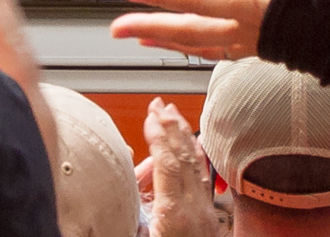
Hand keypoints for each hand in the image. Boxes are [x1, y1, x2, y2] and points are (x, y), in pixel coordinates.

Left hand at [113, 0, 291, 59]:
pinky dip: (196, 48)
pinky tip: (187, 46)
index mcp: (252, 8)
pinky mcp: (261, 49)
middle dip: (150, 28)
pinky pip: (218, 51)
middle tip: (117, 28)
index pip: (197, 0)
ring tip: (141, 39)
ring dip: (168, 41)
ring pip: (200, 45)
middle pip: (189, 30)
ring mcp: (252, 43)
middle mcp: (246, 30)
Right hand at [140, 98, 218, 236]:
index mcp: (173, 212)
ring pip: (197, 165)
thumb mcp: (137, 235)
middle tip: (160, 105)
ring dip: (184, 136)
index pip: (167, 163)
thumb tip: (120, 177)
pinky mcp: (210, 218)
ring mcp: (205, 212)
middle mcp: (194, 208)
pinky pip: (206, 179)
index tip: (151, 115)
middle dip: (170, 126)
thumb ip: (129, 205)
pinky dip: (200, 157)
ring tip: (175, 115)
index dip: (158, 135)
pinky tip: (199, 144)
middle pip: (183, 156)